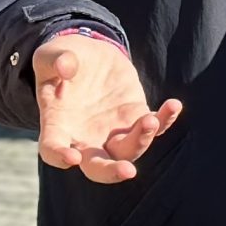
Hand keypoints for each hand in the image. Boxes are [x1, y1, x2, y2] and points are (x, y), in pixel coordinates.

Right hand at [32, 33, 182, 184]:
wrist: (89, 55)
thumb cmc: (62, 59)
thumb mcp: (51, 54)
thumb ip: (55, 60)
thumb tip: (66, 67)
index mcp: (57, 126)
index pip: (53, 149)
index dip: (60, 157)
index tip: (71, 158)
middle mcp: (85, 138)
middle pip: (97, 167)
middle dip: (112, 172)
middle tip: (128, 171)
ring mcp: (113, 132)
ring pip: (129, 150)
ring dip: (141, 140)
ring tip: (150, 120)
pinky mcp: (135, 117)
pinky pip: (154, 126)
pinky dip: (165, 120)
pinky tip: (173, 105)